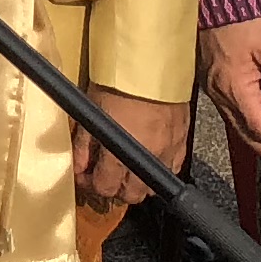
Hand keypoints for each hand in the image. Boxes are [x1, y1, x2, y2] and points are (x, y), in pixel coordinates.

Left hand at [77, 90, 190, 210]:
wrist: (150, 66)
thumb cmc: (117, 84)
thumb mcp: (91, 112)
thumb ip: (84, 144)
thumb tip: (78, 167)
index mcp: (121, 152)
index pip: (105, 187)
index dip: (91, 185)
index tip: (85, 176)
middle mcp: (147, 159)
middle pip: (131, 195)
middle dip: (114, 189)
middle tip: (104, 174)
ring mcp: (168, 153)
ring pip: (153, 188)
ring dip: (137, 184)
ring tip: (125, 168)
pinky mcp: (182, 144)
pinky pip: (172, 170)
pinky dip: (159, 171)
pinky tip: (147, 159)